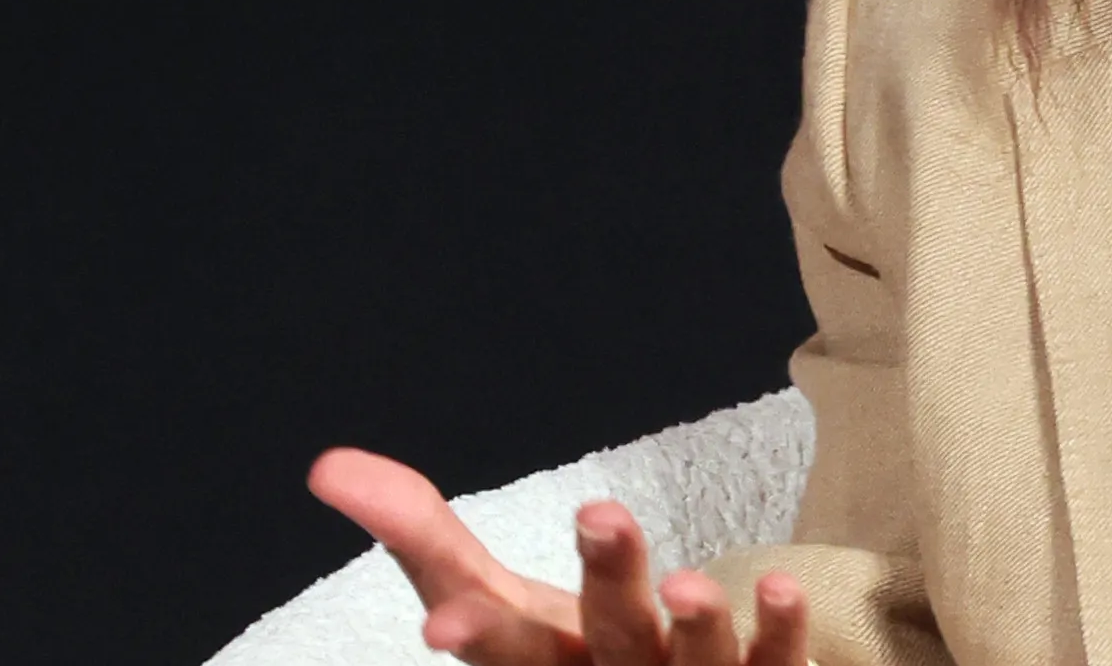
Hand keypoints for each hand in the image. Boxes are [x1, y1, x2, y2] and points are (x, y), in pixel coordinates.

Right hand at [307, 448, 811, 665]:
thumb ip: (420, 534)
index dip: (474, 628)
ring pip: (692, 665)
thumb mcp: (494, 603)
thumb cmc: (568, 661)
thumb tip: (328, 465)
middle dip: (607, 582)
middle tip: (600, 514)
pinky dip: (780, 634)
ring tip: (691, 586)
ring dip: (696, 626)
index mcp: (545, 662)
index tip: (439, 621)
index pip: (502, 644)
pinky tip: (783, 588)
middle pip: (608, 636)